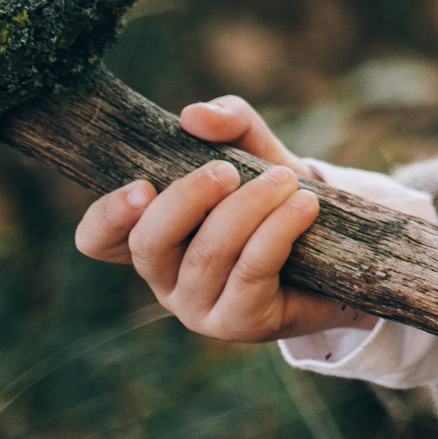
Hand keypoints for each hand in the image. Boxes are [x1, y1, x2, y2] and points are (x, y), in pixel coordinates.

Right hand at [72, 95, 364, 341]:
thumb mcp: (253, 147)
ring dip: (248, 209)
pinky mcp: (238, 322)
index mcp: (153, 235)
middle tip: (227, 170)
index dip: (108, 216)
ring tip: (285, 181)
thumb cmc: (276, 194)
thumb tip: (193, 116)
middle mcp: (164, 276)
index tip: (143, 187)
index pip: (99, 238)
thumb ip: (227, 122)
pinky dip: (277, 232)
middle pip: (149, 244)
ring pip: (206, 255)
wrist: (339, 245)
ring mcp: (197, 306)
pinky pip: (250, 273)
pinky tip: (304, 207)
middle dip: (188, 200)